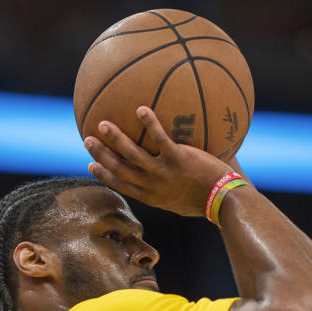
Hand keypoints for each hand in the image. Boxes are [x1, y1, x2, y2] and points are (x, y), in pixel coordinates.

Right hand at [84, 106, 233, 216]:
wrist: (224, 202)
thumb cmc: (209, 201)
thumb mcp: (184, 201)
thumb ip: (173, 188)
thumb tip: (175, 178)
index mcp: (152, 196)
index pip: (122, 185)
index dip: (104, 175)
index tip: (91, 165)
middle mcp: (153, 186)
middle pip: (119, 169)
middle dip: (101, 155)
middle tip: (87, 141)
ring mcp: (164, 173)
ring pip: (132, 155)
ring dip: (115, 139)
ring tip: (102, 124)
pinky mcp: (178, 160)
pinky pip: (160, 139)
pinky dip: (150, 124)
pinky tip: (140, 108)